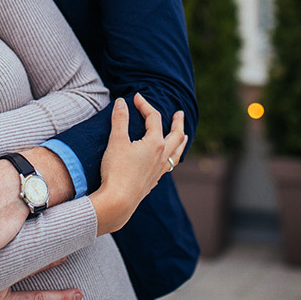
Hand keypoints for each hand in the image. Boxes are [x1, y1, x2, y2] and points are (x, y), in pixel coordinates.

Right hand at [90, 95, 186, 234]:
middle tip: (180, 113)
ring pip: (176, 152)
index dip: (145, 105)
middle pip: (176, 135)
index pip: (154, 118)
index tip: (136, 97)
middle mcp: (161, 156)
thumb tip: (121, 102)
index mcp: (154, 143)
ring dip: (181, 141)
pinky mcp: (153, 181)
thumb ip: (120, 120)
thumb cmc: (117, 170)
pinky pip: (169, 165)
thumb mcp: (116, 141)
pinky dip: (172, 157)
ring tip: (184, 136)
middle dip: (178, 123)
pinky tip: (167, 160)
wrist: (118, 201)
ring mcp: (159, 170)